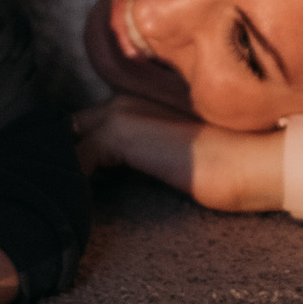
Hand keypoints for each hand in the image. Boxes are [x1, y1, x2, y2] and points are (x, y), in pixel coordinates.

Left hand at [74, 94, 280, 212]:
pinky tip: (76, 203)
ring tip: (57, 198)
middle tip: (53, 187)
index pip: (86, 122)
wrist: (249, 160)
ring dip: (62, 168)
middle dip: (60, 155)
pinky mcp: (122, 132)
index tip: (67, 177)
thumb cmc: (223, 163)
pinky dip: (73, 180)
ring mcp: (121, 112)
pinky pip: (78, 157)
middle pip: (70, 127)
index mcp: (136, 100)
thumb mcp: (171, 155)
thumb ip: (140, 153)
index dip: (73, 149)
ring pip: (68, 140)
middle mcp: (124, 99)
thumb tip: (110, 175)